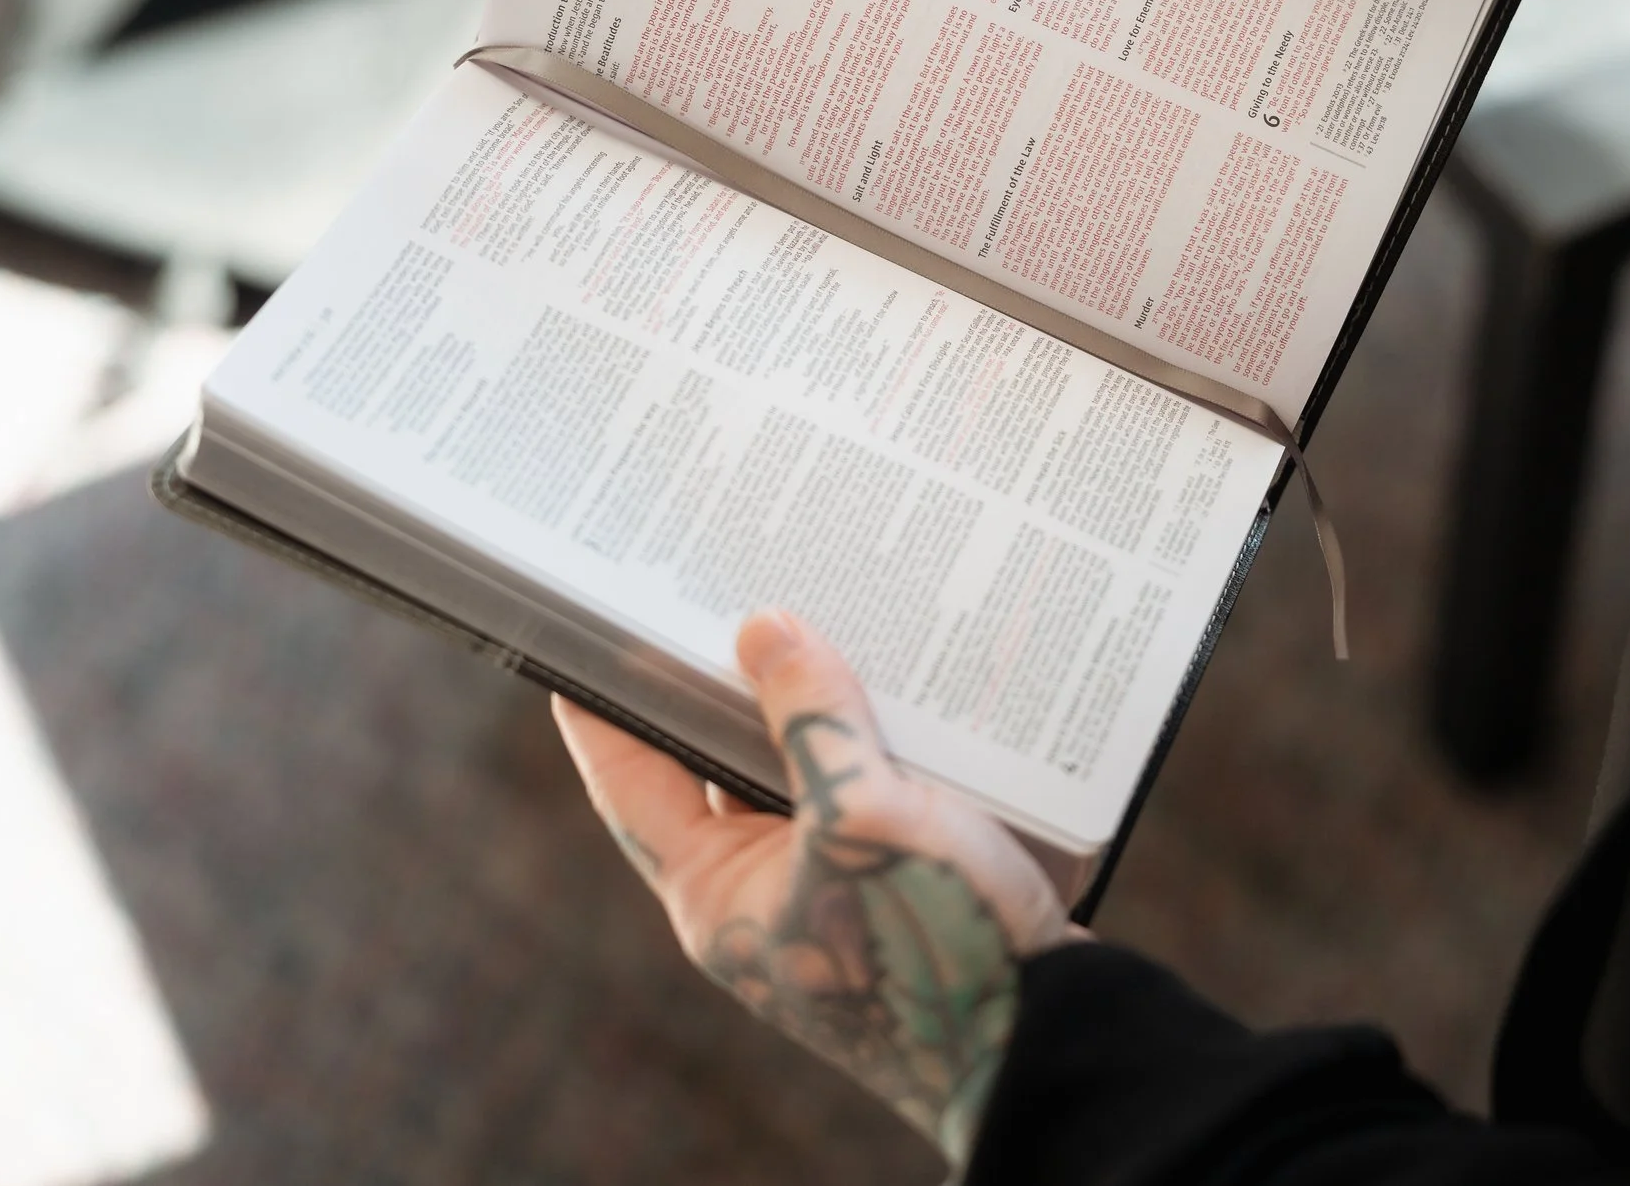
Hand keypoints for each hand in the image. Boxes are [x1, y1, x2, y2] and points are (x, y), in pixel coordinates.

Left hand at [554, 610, 1081, 1165]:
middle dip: (724, 685)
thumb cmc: (940, 950)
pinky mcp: (896, 880)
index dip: (601, 708)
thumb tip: (764, 630)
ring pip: (800, 773)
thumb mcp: (864, 818)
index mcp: (718, 894)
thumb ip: (811, 722)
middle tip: (725, 590)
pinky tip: (902, 681)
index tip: (582, 633)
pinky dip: (874, 736)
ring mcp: (829, 889)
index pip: (630, 784)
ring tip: (821, 611)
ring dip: (811, 705)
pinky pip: (865, 789)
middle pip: (716, 768)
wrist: (1047, 1038)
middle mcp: (761, 894)